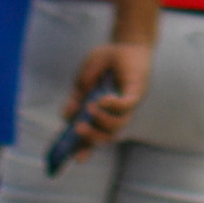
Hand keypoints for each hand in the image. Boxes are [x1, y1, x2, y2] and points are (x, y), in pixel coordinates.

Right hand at [62, 20, 156, 152]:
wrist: (127, 41)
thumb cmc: (107, 61)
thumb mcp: (84, 79)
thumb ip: (76, 96)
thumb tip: (66, 115)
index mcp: (103, 112)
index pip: (94, 135)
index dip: (84, 148)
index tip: (74, 161)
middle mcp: (117, 112)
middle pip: (107, 137)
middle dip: (91, 138)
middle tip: (79, 129)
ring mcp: (128, 104)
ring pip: (117, 126)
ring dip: (102, 121)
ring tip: (91, 108)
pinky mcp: (137, 92)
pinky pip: (127, 107)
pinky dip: (113, 107)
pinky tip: (103, 100)